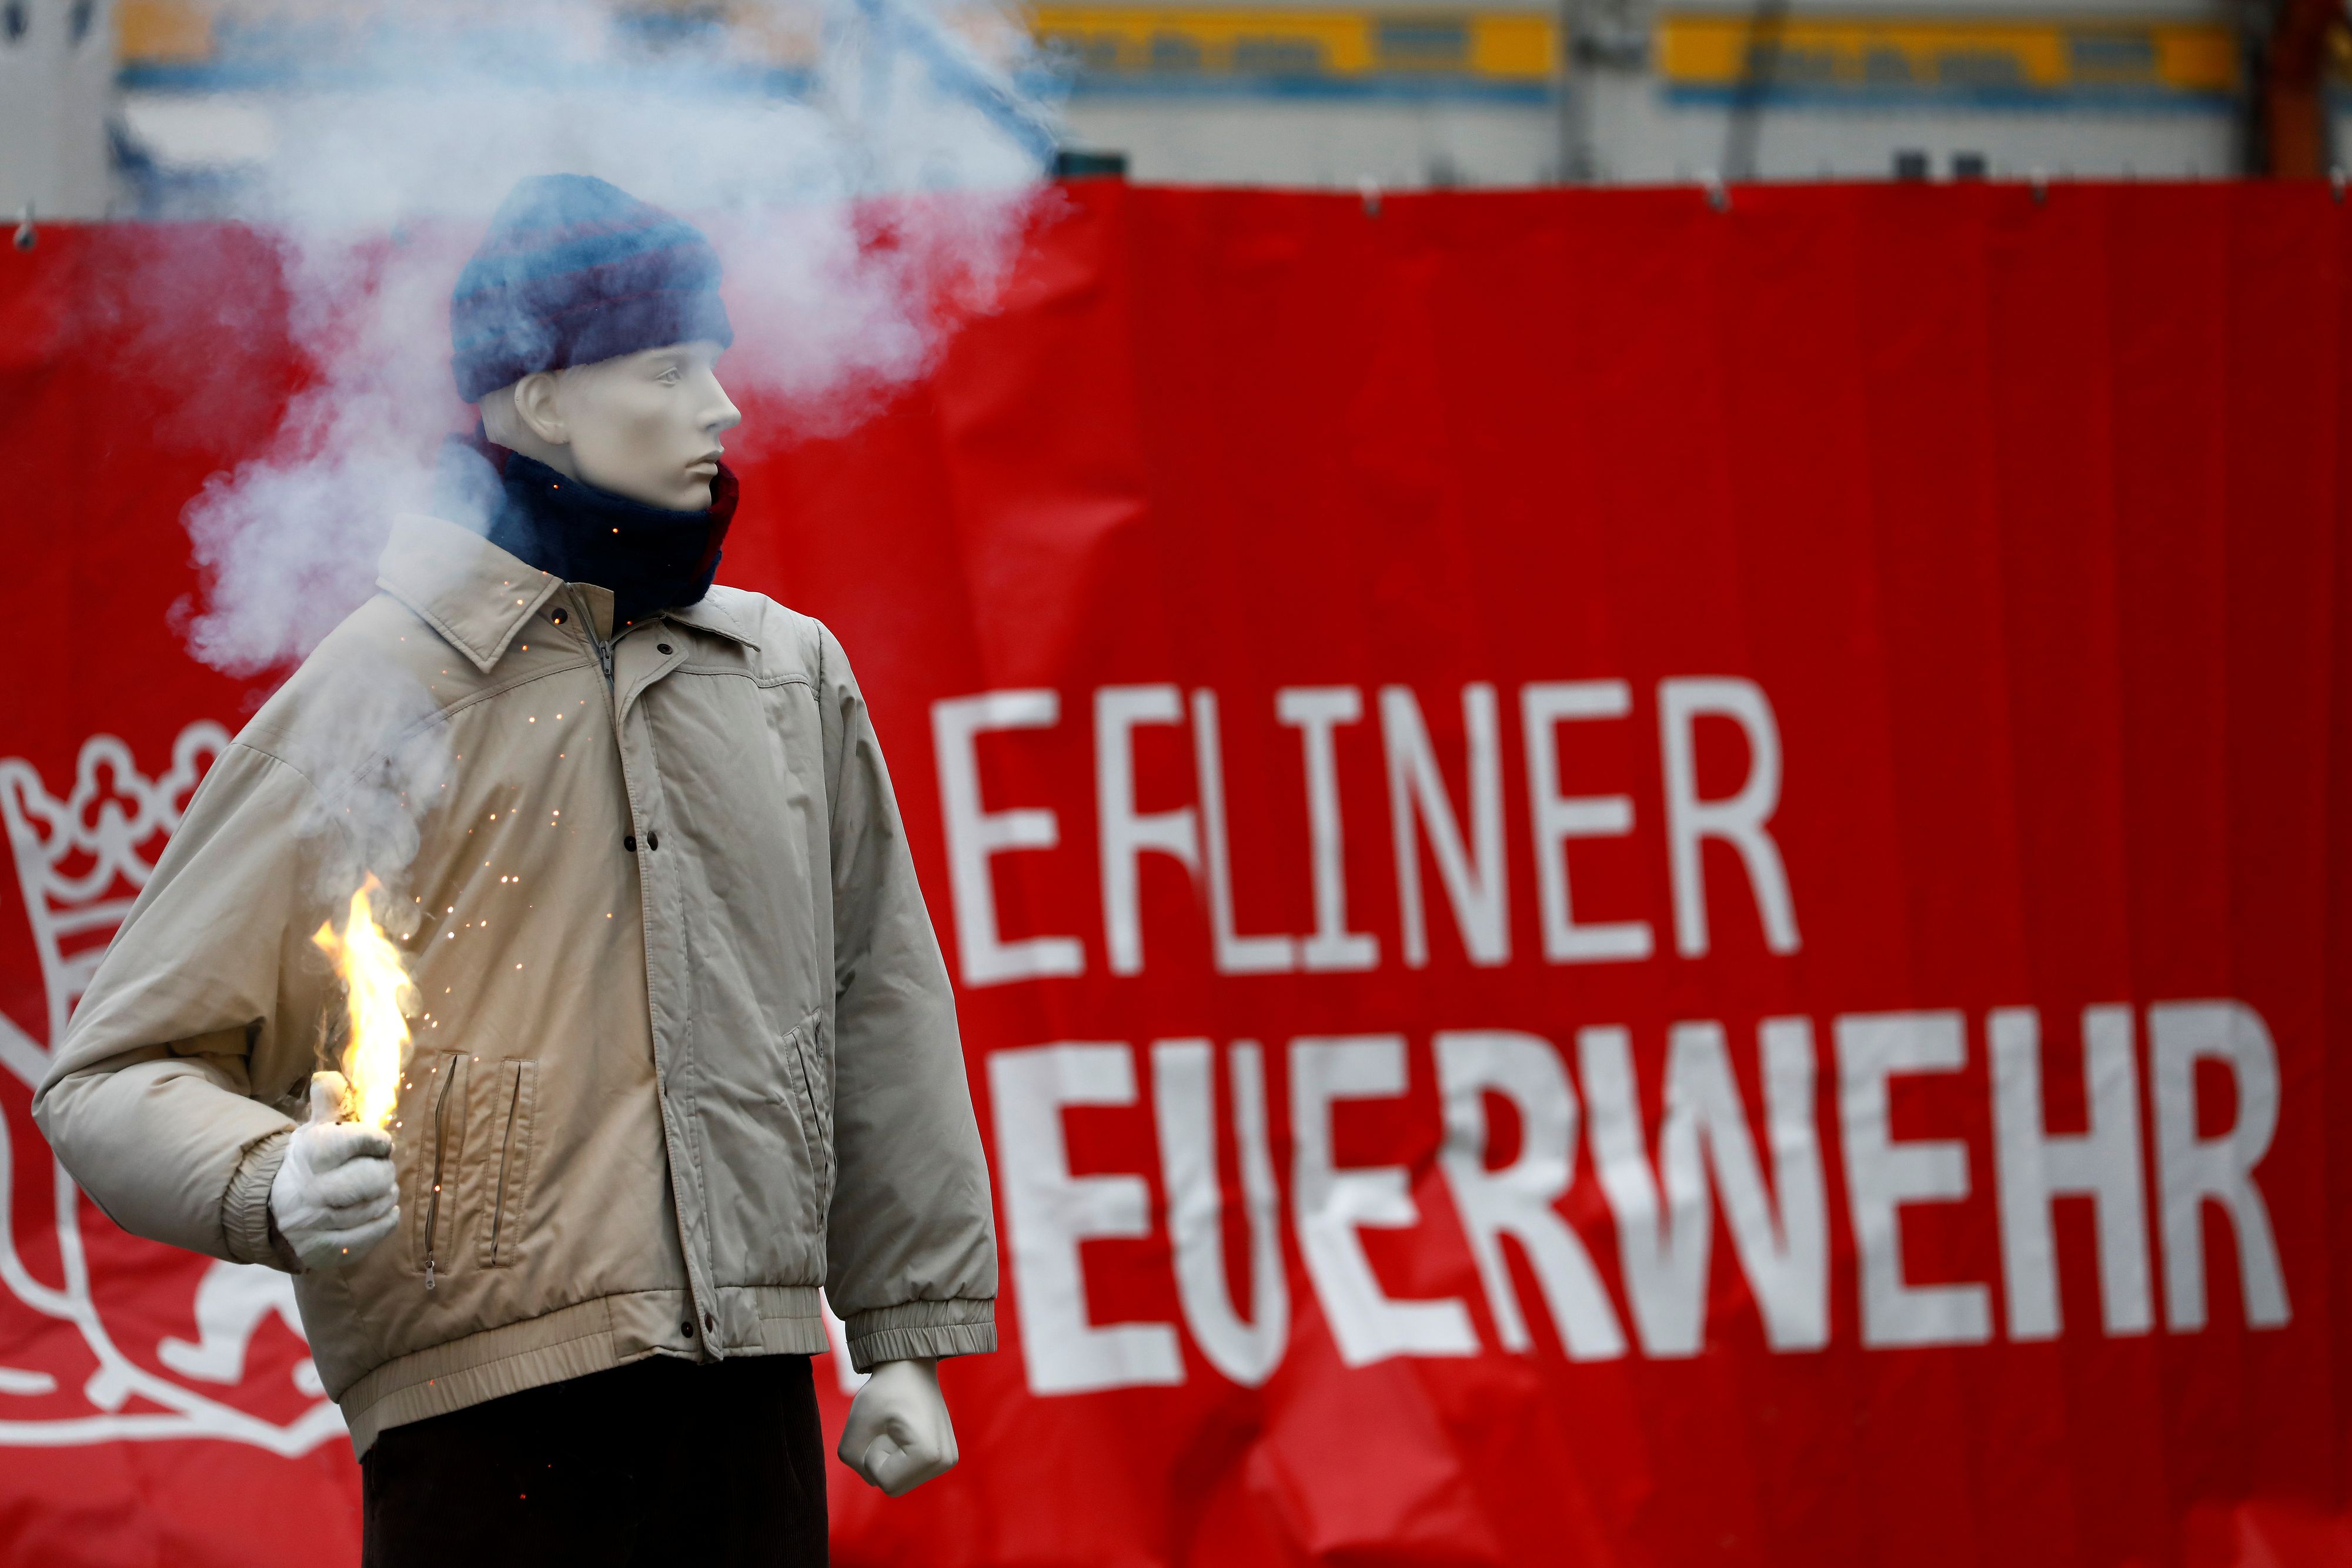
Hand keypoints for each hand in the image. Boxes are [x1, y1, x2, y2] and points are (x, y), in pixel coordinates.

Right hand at [268, 1073, 398, 1271]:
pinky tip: (380, 1211)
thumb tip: (328, 1079)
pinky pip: (374, 1233)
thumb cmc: (313, 1160)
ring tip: (378, 1189)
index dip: (380, 1141)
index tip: (378, 1145)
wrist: (279, 1205)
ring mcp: (315, 1223)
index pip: (365, 1140)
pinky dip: (385, 1220)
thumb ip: (329, 1101)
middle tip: (378, 1170)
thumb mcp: (317, 1127)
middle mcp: (311, 1189)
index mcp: (312, 1152)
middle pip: (375, 1178)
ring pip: (377, 1205)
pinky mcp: (323, 1250)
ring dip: (386, 1195)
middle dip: (384, 1171)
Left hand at [837, 1357, 958, 1495]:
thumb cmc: (885, 1389)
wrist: (910, 1367)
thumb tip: (868, 1475)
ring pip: (901, 1481)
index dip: (872, 1457)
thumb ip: (851, 1456)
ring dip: (889, 1459)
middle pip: (894, 1487)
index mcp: (929, 1454)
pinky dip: (898, 1457)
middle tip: (888, 1428)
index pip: (885, 1483)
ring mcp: (948, 1460)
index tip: (882, 1428)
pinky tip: (904, 1432)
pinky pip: (909, 1473)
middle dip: (881, 1461)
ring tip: (897, 1428)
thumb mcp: (858, 1421)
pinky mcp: (944, 1457)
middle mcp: (945, 1461)